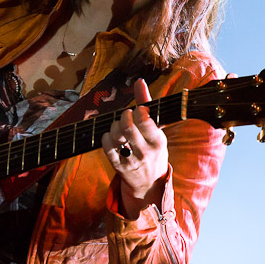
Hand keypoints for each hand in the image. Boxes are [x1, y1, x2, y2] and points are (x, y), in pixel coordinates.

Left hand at [101, 78, 167, 217]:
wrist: (149, 183)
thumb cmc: (152, 148)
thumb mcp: (157, 129)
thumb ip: (147, 103)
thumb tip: (139, 81)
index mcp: (158, 140)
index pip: (145, 121)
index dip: (137, 111)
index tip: (137, 110)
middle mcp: (145, 151)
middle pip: (128, 128)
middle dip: (123, 116)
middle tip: (125, 115)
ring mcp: (131, 160)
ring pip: (116, 137)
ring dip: (114, 126)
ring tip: (119, 126)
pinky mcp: (118, 166)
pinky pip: (107, 148)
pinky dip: (106, 137)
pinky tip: (111, 136)